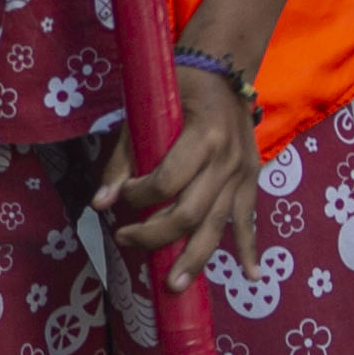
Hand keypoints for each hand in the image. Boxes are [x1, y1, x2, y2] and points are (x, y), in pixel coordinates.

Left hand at [95, 62, 260, 287]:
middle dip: (156, 235)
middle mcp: (226, 160)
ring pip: (218, 226)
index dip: (136, 196)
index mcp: (202, 137)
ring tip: (175, 286)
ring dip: (195, 258)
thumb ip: (123, 161)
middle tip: (127, 241)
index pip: (165, 183)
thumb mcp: (144, 115)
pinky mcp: (251, 181)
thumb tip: (100, 204)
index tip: (120, 195)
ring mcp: (242, 174)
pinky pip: (249, 220)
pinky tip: (252, 276)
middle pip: (191, 213)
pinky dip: (251, 249)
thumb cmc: (178, 88)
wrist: (222, 68)